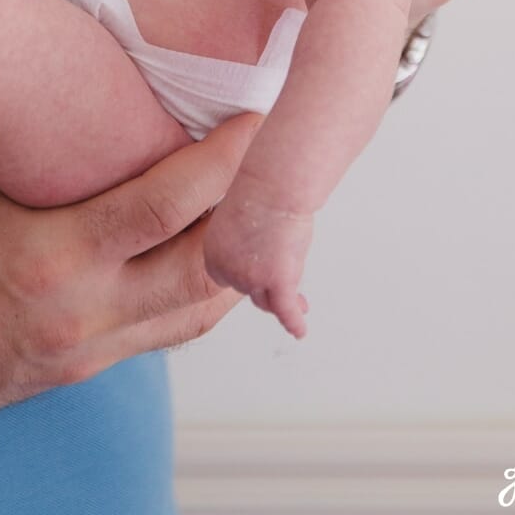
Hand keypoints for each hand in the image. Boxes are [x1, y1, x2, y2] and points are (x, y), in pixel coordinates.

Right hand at [0, 114, 264, 436]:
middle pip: (207, 265)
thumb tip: (5, 12)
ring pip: (200, 308)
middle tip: (293, 148)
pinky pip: (169, 331)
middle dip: (256, 207)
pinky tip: (221, 246)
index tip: (264, 111)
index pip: (166, 205)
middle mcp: (82, 311)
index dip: (227, 160)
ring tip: (271, 191)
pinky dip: (204, 290)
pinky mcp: (86, 367)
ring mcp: (89, 348)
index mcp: (49, 254)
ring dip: (240, 252)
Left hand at [202, 192, 312, 338]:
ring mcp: (251, 279)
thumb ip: (242, 228)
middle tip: (278, 286)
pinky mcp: (276, 282)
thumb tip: (253, 228)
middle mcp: (228, 270)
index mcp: (214, 249)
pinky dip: (293, 320)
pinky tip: (299, 329)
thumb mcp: (240, 210)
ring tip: (300, 303)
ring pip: (268, 297)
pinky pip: (285, 309)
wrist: (273, 184)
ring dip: (284, 299)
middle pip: (249, 286)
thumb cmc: (261, 186)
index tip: (258, 272)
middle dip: (266, 284)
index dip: (247, 271)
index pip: (230, 273)